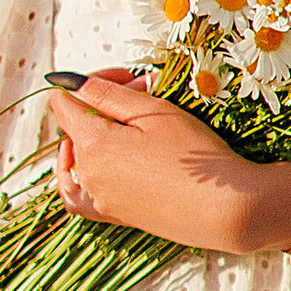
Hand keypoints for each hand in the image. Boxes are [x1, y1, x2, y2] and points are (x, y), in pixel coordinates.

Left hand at [47, 71, 290, 253]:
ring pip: (79, 155)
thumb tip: (67, 83)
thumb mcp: (152, 111)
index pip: (66, 101)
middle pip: (77, 126)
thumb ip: (106, 94)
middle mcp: (88, 175)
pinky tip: (89, 165)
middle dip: (105, 103)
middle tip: (147, 94)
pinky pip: (77, 195)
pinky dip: (75, 176)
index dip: (91, 81)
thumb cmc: (195, 157)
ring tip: (127, 124)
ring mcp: (100, 198)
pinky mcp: (116, 215)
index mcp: (92, 145)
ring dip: (97, 132)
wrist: (225, 209)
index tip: (125, 76)